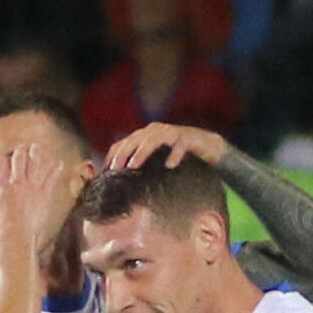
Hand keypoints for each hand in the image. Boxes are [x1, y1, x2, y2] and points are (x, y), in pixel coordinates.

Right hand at [0, 140, 72, 252]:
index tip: (8, 164)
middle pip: (19, 154)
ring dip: (39, 155)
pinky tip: (61, 166)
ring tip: (41, 156)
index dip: (5, 160)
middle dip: (22, 154)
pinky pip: (54, 172)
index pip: (1, 160)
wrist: (17, 243)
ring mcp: (32, 184)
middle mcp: (15, 180)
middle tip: (26, 157)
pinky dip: (58, 168)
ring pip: (36, 157)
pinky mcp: (46, 192)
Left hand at [104, 122, 230, 173]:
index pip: (124, 142)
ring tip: (133, 166)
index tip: (106, 171)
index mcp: (145, 135)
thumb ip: (142, 165)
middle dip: (123, 153)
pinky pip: (179, 145)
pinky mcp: (187, 137)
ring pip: (153, 139)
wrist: (206, 145)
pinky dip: (174, 154)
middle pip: (134, 139)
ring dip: (142, 152)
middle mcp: (156, 130)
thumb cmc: (178, 154)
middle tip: (115, 168)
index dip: (113, 155)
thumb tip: (124, 182)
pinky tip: (170, 165)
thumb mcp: (155, 160)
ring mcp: (171, 132)